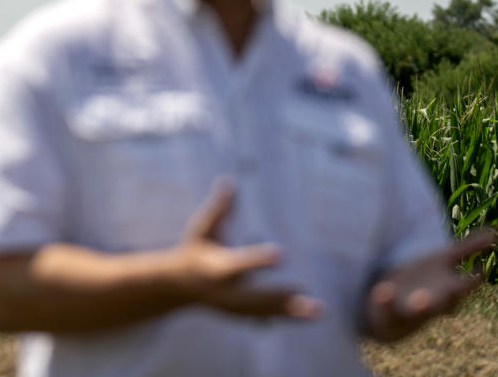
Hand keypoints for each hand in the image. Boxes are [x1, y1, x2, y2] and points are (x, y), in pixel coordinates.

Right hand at [168, 178, 322, 319]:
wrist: (179, 285)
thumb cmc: (195, 248)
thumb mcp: (203, 227)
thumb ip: (218, 208)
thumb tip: (228, 180)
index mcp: (214, 268)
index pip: (238, 264)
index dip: (258, 261)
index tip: (281, 254)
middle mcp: (224, 292)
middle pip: (253, 297)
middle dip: (277, 296)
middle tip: (302, 290)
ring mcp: (232, 306)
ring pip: (264, 310)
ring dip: (290, 311)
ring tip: (318, 310)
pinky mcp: (240, 314)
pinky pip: (267, 316)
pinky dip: (288, 316)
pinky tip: (312, 315)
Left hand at [360, 230, 497, 342]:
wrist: (394, 316)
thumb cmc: (425, 282)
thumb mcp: (445, 262)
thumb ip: (469, 248)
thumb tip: (495, 232)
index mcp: (449, 288)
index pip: (465, 286)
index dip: (473, 280)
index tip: (479, 271)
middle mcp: (434, 302)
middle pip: (446, 302)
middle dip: (451, 297)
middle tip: (455, 289)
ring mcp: (411, 310)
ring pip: (419, 312)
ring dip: (421, 306)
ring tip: (419, 299)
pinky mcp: (390, 312)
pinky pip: (388, 309)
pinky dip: (386, 302)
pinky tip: (383, 291)